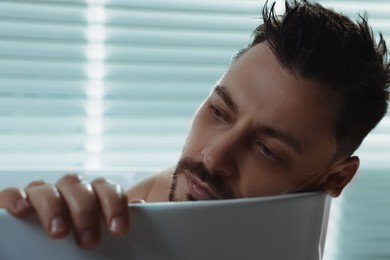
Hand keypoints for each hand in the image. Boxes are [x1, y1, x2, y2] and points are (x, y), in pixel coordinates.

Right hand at [0, 174, 129, 249]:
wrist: (49, 253)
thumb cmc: (83, 242)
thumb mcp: (103, 232)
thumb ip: (116, 219)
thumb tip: (140, 206)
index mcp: (92, 197)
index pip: (107, 190)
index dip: (115, 205)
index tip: (119, 229)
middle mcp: (67, 193)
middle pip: (78, 187)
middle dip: (85, 211)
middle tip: (88, 240)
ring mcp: (42, 197)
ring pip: (47, 188)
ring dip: (54, 207)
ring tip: (59, 232)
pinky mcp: (15, 204)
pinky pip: (11, 193)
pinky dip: (16, 198)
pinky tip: (22, 210)